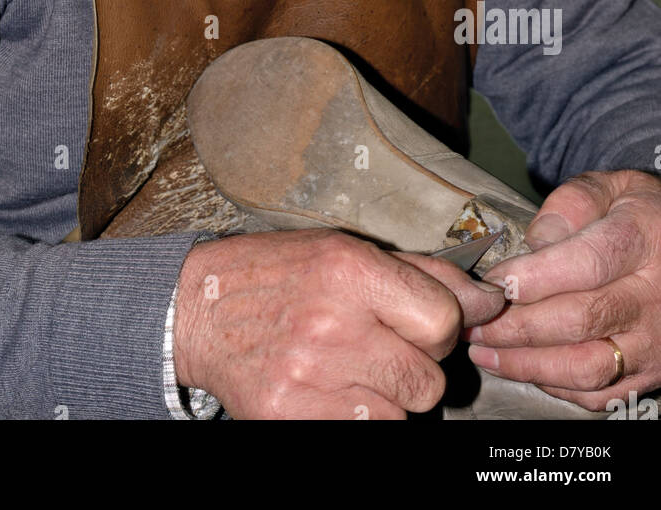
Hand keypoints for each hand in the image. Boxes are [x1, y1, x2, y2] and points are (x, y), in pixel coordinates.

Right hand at [172, 228, 507, 419]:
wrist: (196, 310)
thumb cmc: (274, 273)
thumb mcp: (341, 249)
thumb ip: (418, 272)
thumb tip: (486, 299)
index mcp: (348, 269)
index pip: (443, 319)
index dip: (442, 325)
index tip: (425, 324)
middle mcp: (333, 323)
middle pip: (428, 378)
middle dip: (413, 366)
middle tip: (378, 345)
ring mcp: (312, 377)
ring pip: (401, 414)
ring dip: (386, 397)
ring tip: (349, 366)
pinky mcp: (292, 417)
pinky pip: (365, 433)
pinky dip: (358, 418)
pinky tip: (330, 389)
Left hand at [465, 169, 660, 410]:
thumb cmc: (638, 215)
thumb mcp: (612, 188)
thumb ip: (572, 203)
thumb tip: (536, 242)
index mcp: (643, 241)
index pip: (585, 264)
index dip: (531, 277)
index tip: (490, 282)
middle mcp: (654, 297)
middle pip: (579, 320)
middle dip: (515, 325)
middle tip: (473, 321)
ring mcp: (655, 340)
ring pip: (587, 366)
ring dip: (527, 364)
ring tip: (484, 350)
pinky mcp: (652, 372)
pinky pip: (600, 393)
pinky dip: (556, 386)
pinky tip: (522, 367)